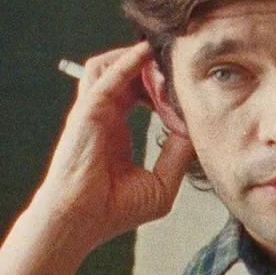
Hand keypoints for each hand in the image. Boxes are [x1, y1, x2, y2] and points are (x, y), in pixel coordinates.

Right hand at [31, 41, 193, 251]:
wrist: (81, 220)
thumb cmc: (114, 209)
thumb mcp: (162, 183)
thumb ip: (179, 154)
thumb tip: (195, 127)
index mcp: (117, 129)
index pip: (138, 92)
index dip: (163, 89)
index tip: (186, 95)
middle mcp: (104, 115)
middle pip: (127, 73)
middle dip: (154, 69)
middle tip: (179, 71)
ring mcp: (93, 110)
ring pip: (111, 64)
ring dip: (139, 59)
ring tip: (165, 65)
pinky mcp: (88, 109)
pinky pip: (107, 74)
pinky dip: (128, 61)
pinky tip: (147, 54)